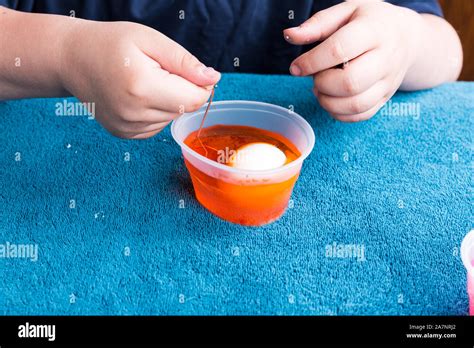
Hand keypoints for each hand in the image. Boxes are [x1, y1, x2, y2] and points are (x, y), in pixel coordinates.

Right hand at [60, 20, 220, 137]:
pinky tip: (139, 95)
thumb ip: (185, 62)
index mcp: (142, 87)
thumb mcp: (151, 41)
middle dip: (183, 90)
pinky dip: (157, 111)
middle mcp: (134, 114)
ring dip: (169, 101)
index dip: (200, 84)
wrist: (73, 59)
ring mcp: (127, 128)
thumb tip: (214, 79)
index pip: (194, 99)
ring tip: (144, 81)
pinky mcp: (124, 134)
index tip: (187, 69)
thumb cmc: (112, 44)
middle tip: (161, 70)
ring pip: (172, 119)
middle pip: (184, 110)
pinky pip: (158, 126)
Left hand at [284, 1, 422, 121]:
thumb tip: (289, 35)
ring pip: (355, 104)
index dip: (312, 62)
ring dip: (328, 102)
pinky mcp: (385, 98)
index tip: (296, 67)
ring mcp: (388, 81)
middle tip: (315, 77)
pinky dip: (339, 113)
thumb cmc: (371, 21)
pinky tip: (332, 99)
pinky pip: (361, 115)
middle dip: (322, 84)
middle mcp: (385, 58)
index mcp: (373, 30)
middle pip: (350, 82)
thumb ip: (317, 24)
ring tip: (321, 89)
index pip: (339, 50)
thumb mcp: (346, 11)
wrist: (408, 37)